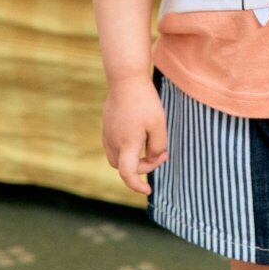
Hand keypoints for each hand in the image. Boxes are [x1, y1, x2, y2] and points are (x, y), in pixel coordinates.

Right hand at [101, 75, 168, 194]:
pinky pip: (115, 144)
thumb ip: (158, 146)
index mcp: (127, 144)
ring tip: (152, 142)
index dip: (137, 186)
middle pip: (124, 167)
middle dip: (143, 167)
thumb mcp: (159, 125)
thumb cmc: (145, 102)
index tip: (148, 190)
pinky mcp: (106, 125)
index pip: (128, 174)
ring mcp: (107, 133)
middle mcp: (113, 142)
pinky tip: (141, 132)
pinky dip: (128, 146)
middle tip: (162, 154)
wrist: (126, 79)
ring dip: (134, 157)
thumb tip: (154, 157)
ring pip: (117, 157)